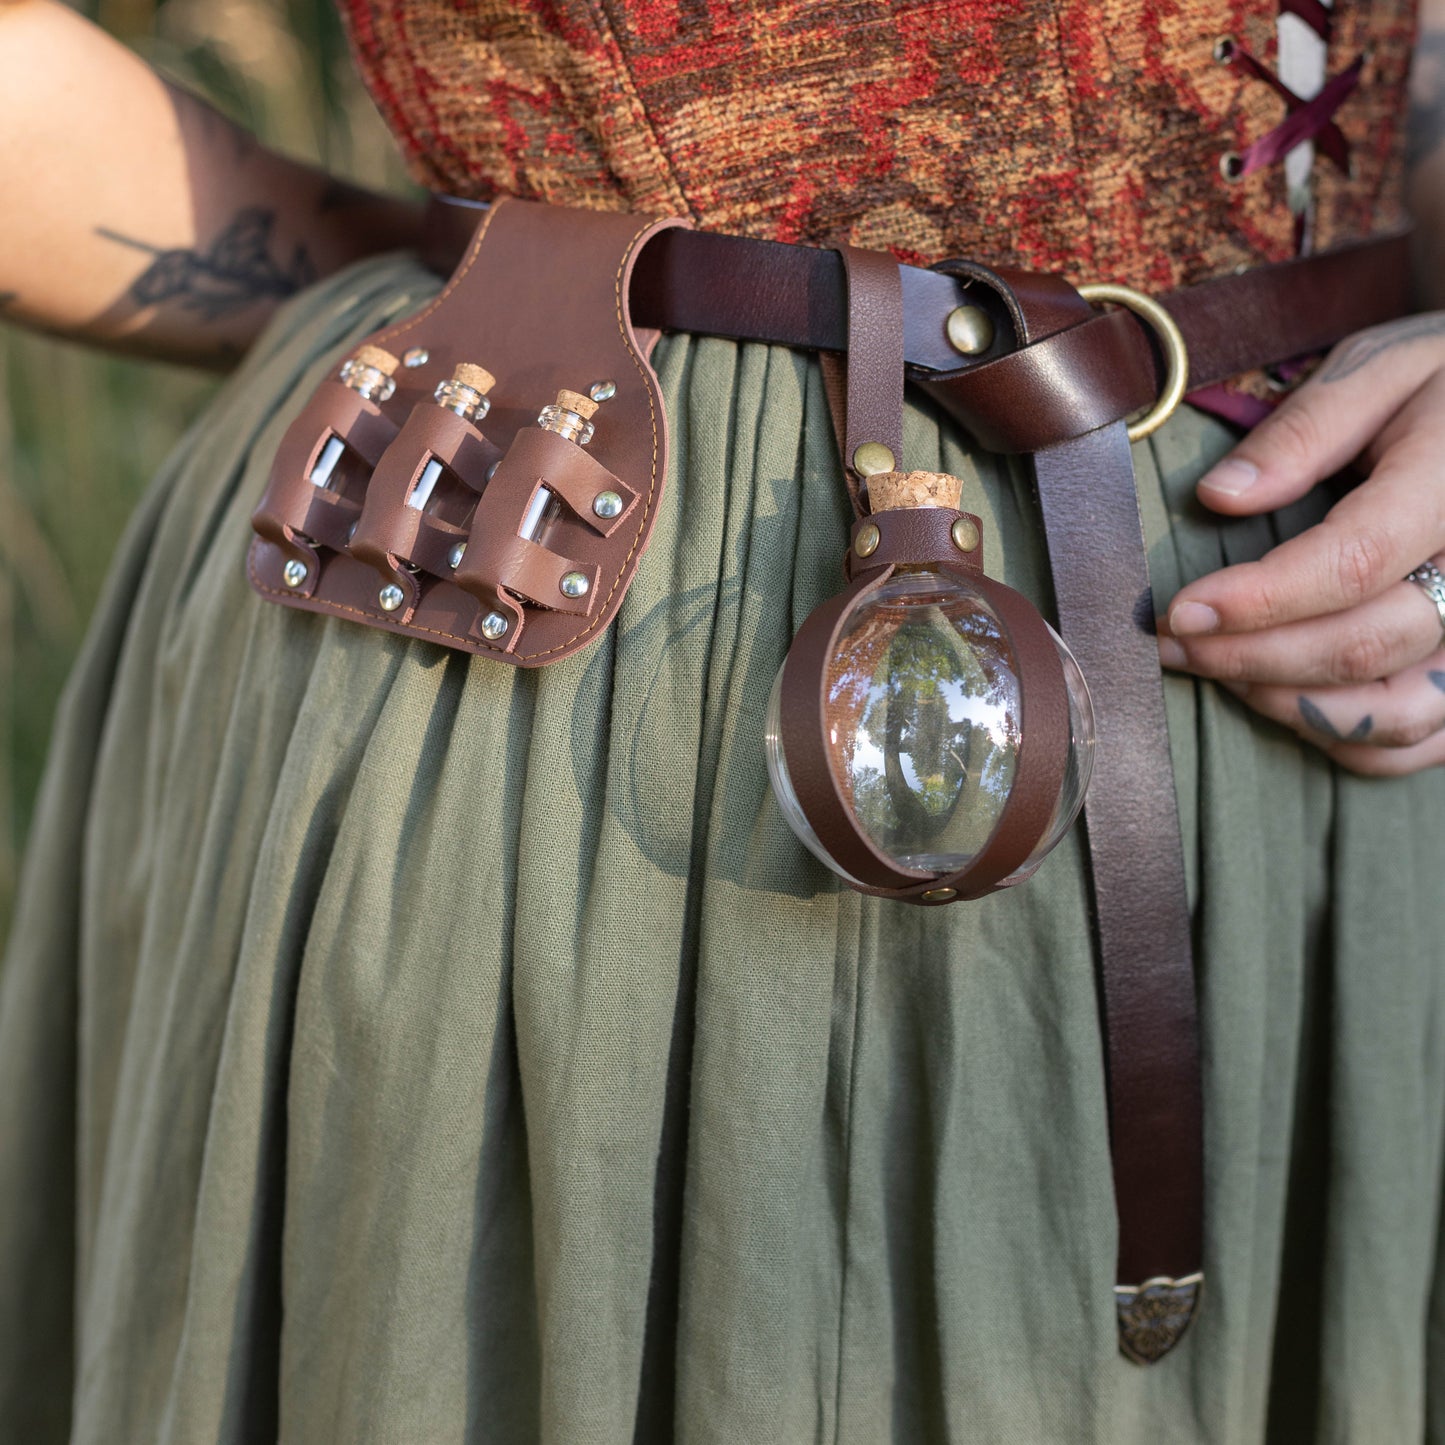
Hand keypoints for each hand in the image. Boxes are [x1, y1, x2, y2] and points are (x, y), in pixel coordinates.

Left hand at [1157, 312, 1444, 775]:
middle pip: (1365, 645)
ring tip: (1216, 671)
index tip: (1177, 610)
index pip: (1354, 563)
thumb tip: (1218, 497)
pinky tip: (1279, 701)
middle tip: (1170, 643)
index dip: (1257, 600)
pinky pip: (1422, 739)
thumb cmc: (1442, 384)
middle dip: (1249, 656)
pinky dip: (1346, 740)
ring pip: (1397, 712)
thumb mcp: (1378, 368)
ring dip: (1290, 705)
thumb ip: (1305, 430)